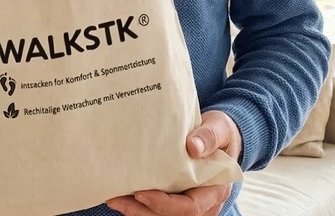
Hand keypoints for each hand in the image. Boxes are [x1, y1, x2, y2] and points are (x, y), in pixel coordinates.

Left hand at [106, 111, 241, 215]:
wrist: (219, 135)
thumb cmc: (220, 131)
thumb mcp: (219, 128)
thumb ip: (209, 136)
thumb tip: (193, 147)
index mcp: (214, 189)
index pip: (190, 207)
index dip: (164, 204)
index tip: (140, 193)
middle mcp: (203, 203)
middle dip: (142, 211)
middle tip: (116, 199)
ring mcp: (190, 202)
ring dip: (137, 212)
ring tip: (114, 199)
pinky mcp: (178, 197)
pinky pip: (159, 209)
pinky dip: (140, 206)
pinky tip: (122, 196)